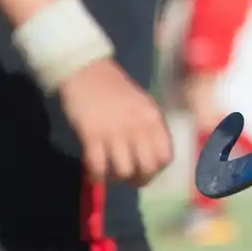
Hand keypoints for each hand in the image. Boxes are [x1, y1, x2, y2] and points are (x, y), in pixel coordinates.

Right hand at [58, 58, 172, 186]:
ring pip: (124, 172)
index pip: (165, 156)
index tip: (146, 170)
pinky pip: (98, 168)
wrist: (86, 71)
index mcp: (152, 118)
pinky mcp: (92, 135)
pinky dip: (97, 175)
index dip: (157, 169)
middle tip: (128, 177)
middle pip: (147, 169)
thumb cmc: (115, 89)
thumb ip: (149, 128)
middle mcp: (137, 126)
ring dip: (116, 177)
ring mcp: (114, 132)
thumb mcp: (142, 104)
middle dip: (138, 179)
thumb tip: (153, 158)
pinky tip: (95, 171)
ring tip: (110, 171)